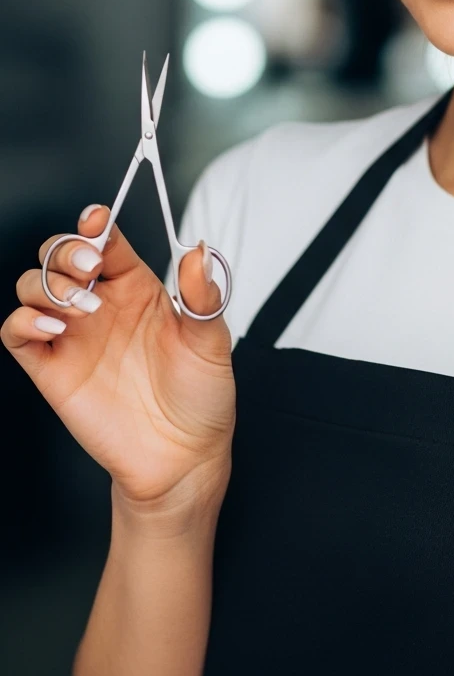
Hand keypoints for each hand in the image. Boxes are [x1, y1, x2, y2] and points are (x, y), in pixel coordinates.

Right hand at [1, 205, 235, 514]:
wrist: (183, 457)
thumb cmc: (201, 396)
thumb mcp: (212, 340)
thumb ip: (203, 295)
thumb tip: (198, 251)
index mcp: (138, 288)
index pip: (106, 240)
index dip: (96, 223)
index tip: (98, 218)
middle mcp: (101, 305)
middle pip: (60, 254)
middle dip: (64, 248)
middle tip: (89, 264)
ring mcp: (73, 335)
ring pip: (32, 286)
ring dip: (47, 284)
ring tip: (82, 306)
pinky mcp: (52, 369)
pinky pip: (16, 333)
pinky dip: (23, 321)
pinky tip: (53, 327)